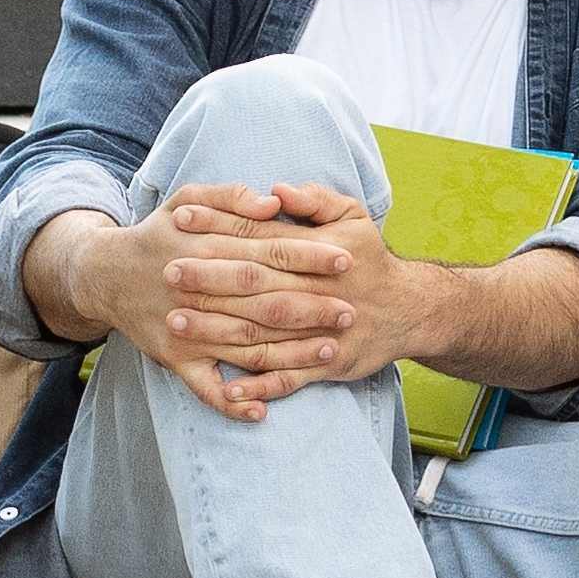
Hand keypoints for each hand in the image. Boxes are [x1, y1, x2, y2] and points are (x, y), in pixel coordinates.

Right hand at [45, 191, 358, 424]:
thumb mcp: (187, 198)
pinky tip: (261, 410)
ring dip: (290, 352)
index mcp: (206, 247)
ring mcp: (187, 329)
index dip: (308, 256)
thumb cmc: (159, 232)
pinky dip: (231, 400)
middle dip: (311, 307)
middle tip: (351, 311)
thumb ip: (231, 196)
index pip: (268, 252)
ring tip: (331, 350)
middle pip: (263, 300)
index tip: (345, 260)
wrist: (104, 274)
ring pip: (245, 344)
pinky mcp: (175, 358)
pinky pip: (204, 386)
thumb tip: (272, 202)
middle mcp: (198, 290)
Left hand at [156, 180, 438, 410]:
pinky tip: (225, 386)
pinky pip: (288, 378)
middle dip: (208, 278)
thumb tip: (275, 190)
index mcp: (317, 252)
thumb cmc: (371, 258)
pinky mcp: (327, 364)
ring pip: (262, 332)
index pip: (260, 235)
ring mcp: (320, 331)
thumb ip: (315, 200)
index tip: (180, 219)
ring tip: (178, 323)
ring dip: (217, 329)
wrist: (411, 309)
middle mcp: (315, 290)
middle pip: (254, 283)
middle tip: (167, 272)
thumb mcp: (353, 216)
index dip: (219, 226)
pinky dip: (257, 385)